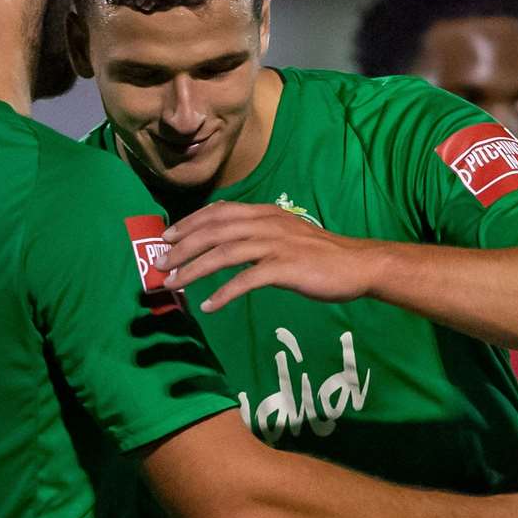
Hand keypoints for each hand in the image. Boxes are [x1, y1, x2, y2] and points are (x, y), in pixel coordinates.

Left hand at [158, 202, 380, 311]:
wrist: (357, 265)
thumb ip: (257, 235)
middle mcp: (266, 224)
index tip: (166, 237)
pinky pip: (246, 281)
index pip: (218, 212)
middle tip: (160, 265)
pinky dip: (224, 293)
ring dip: (193, 270)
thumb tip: (226, 244)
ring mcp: (275, 245)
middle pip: (213, 231)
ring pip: (224, 253)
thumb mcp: (285, 234)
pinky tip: (208, 305)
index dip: (189, 223)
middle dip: (182, 247)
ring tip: (173, 285)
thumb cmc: (320, 255)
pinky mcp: (284, 268)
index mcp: (264, 214)